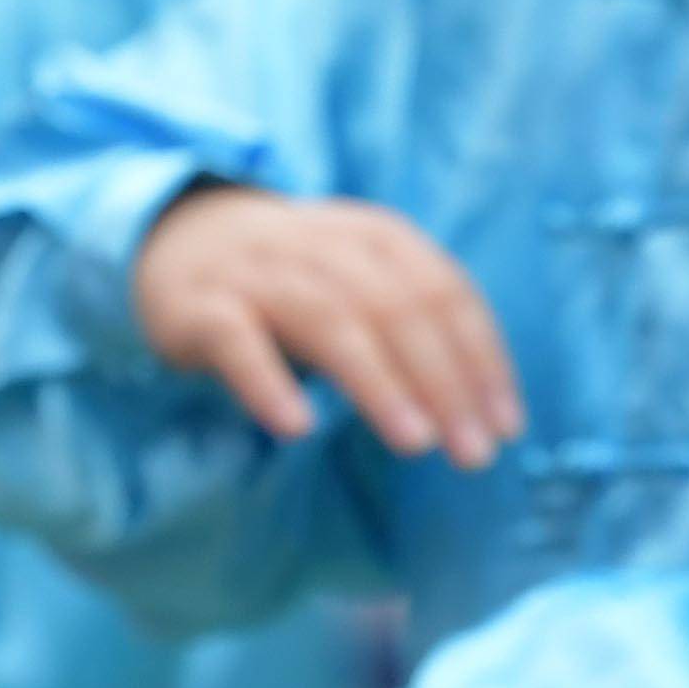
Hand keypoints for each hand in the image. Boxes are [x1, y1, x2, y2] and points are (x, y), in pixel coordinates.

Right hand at [132, 191, 521, 467]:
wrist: (181, 237)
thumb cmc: (299, 280)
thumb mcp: (365, 282)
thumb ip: (419, 327)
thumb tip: (487, 412)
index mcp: (376, 236)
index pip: (444, 291)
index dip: (481, 358)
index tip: (507, 426)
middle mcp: (322, 245)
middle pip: (395, 308)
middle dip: (443, 382)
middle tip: (473, 452)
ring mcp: (259, 273)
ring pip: (328, 321)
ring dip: (378, 384)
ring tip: (415, 443)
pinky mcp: (201, 306)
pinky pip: (238, 342)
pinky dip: (269, 382)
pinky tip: (296, 428)